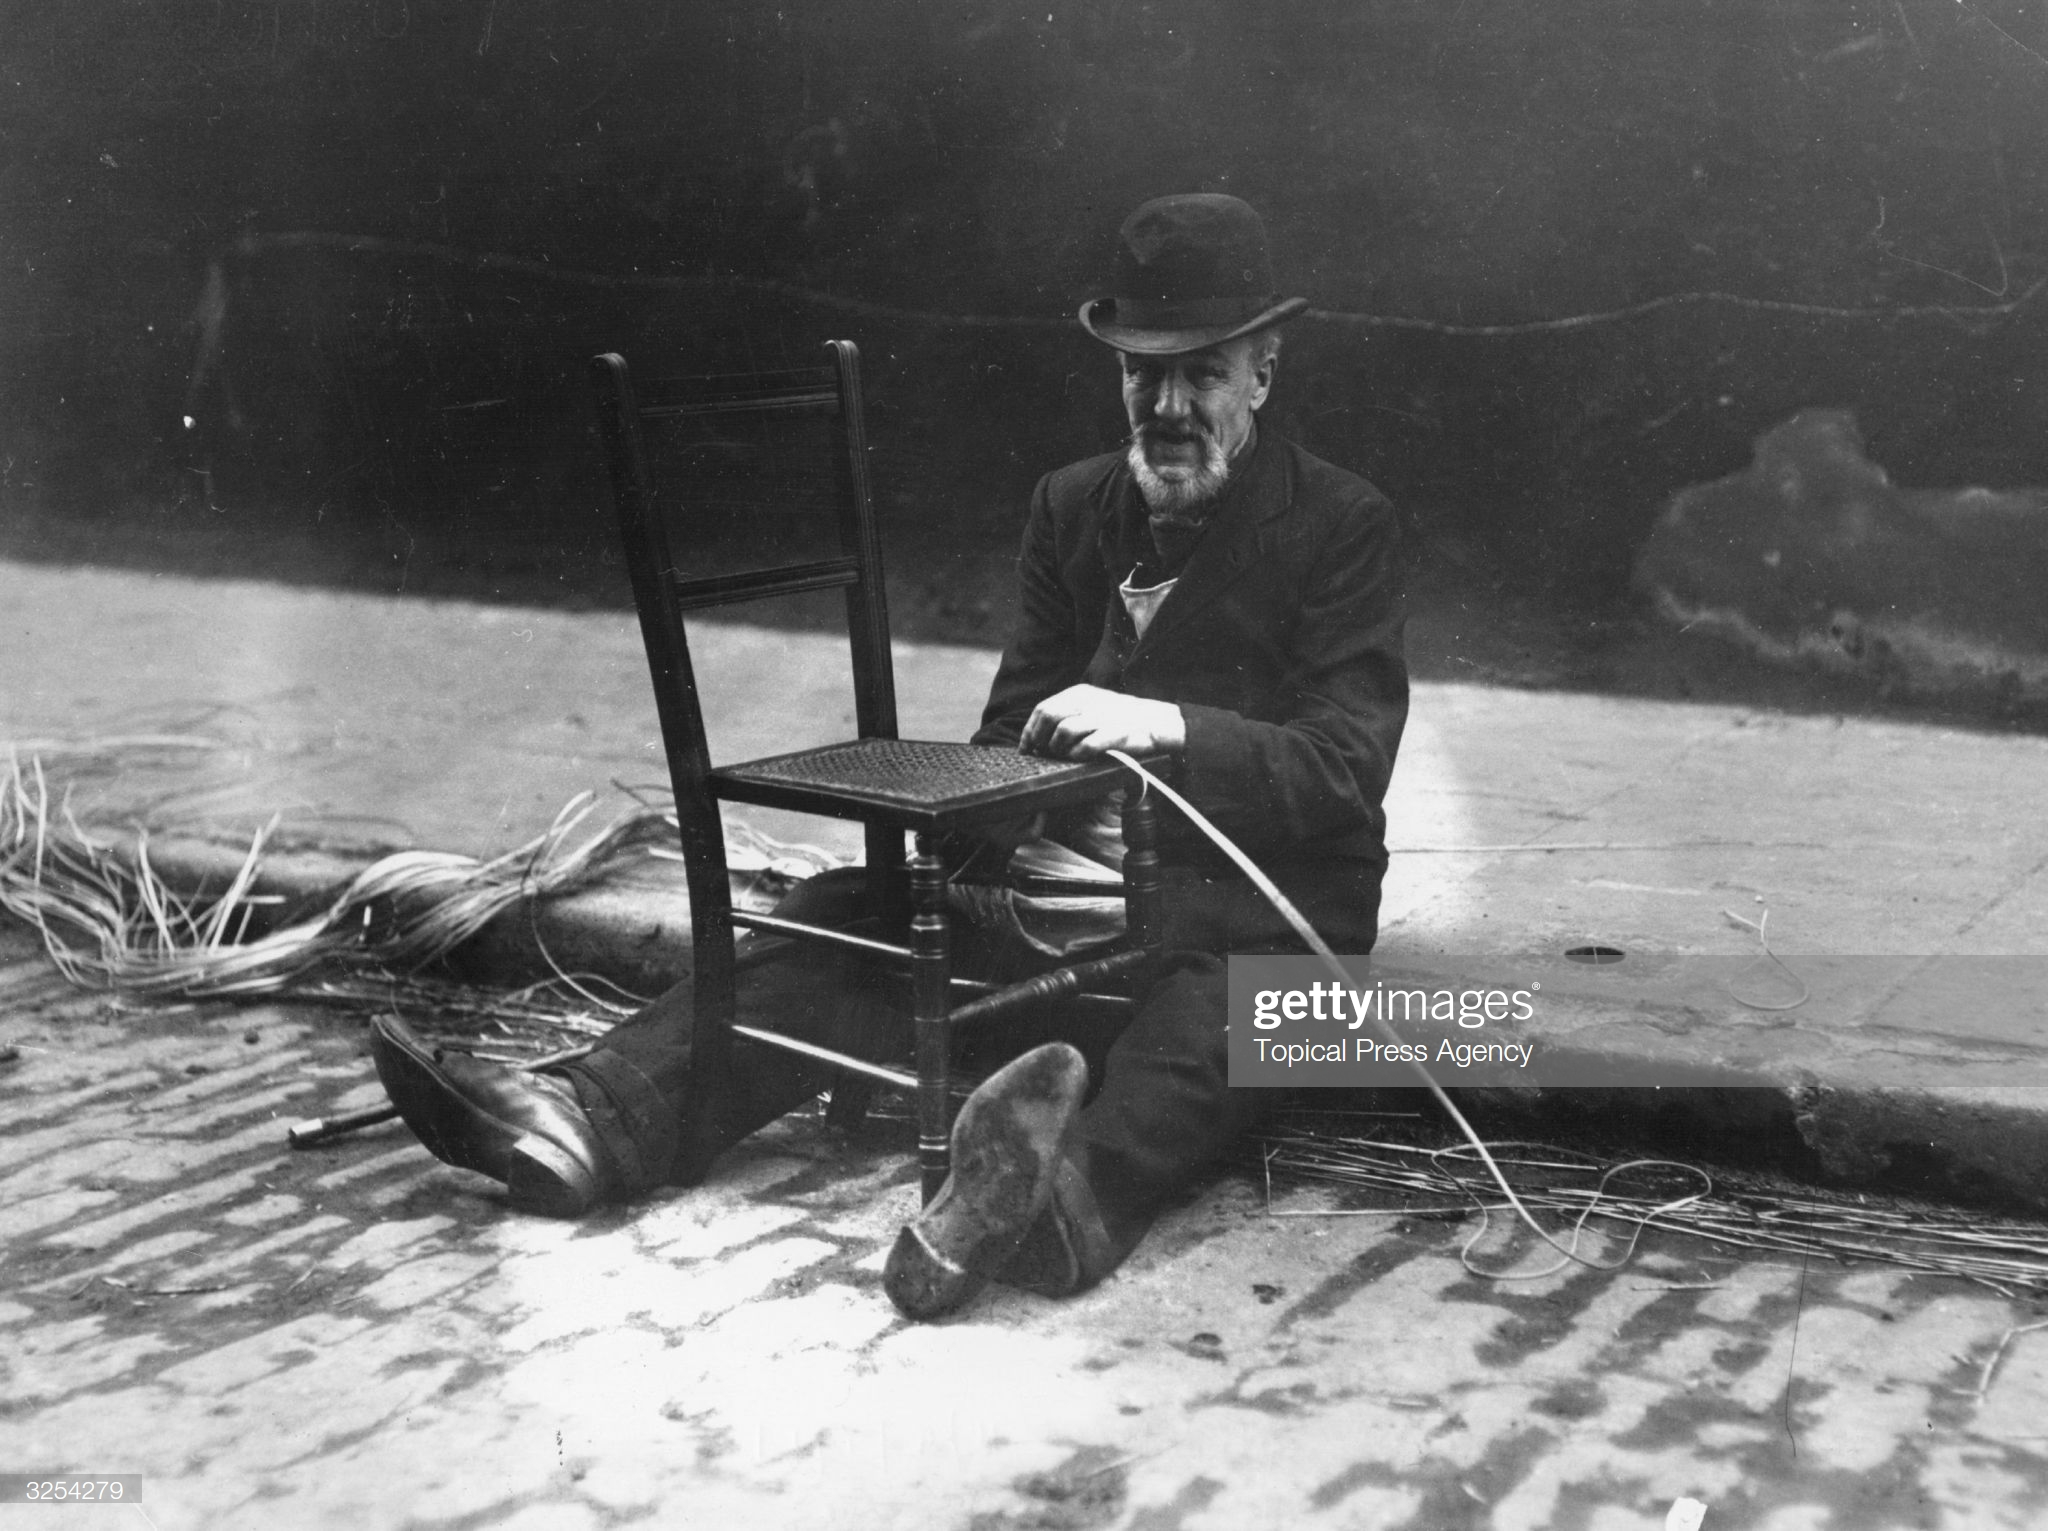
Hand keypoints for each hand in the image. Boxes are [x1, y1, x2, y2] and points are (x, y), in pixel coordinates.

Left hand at [1019, 684, 1185, 759]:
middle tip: (1043, 753)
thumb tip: (1036, 735)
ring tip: (1065, 754)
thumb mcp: (1093, 705)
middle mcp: (1088, 701)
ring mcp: (1102, 716)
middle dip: (1040, 739)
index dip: (1029, 730)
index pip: (1043, 709)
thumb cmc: (1120, 718)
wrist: (1158, 722)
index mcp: (1080, 693)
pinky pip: (1085, 746)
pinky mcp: (1114, 733)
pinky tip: (1081, 757)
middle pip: (1048, 717)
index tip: (1026, 748)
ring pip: (1063, 730)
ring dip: (1058, 748)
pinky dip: (1077, 755)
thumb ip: (1067, 713)